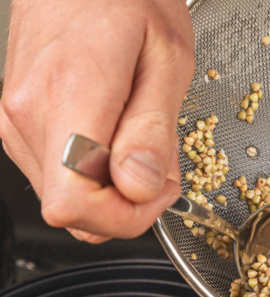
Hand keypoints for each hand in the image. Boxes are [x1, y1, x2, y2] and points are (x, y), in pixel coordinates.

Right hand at [0, 0, 193, 242]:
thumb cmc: (127, 0)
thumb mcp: (167, 60)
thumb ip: (153, 130)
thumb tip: (138, 189)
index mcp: (70, 95)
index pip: (73, 202)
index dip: (124, 216)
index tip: (157, 188)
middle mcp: (29, 114)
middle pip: (71, 212)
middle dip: (129, 204)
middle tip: (160, 162)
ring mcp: (15, 121)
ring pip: (66, 200)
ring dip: (113, 188)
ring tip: (139, 137)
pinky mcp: (16, 125)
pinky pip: (59, 177)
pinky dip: (94, 173)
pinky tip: (116, 137)